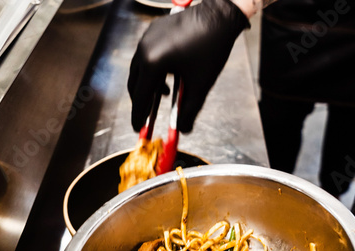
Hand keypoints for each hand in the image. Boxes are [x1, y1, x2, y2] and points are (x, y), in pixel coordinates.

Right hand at [128, 0, 248, 132]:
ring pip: (139, 69)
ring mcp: (147, 37)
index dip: (138, 115)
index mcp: (153, 62)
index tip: (138, 128)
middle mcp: (145, 48)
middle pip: (135, 83)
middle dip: (140, 102)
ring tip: (161, 96)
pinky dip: (151, 70)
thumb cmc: (211, 47)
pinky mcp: (153, 31)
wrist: (220, 16)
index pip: (140, 97)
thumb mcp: (200, 86)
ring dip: (147, 85)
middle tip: (147, 116)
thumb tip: (183, 129)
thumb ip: (190, 112)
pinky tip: (166, 76)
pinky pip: (145, 55)